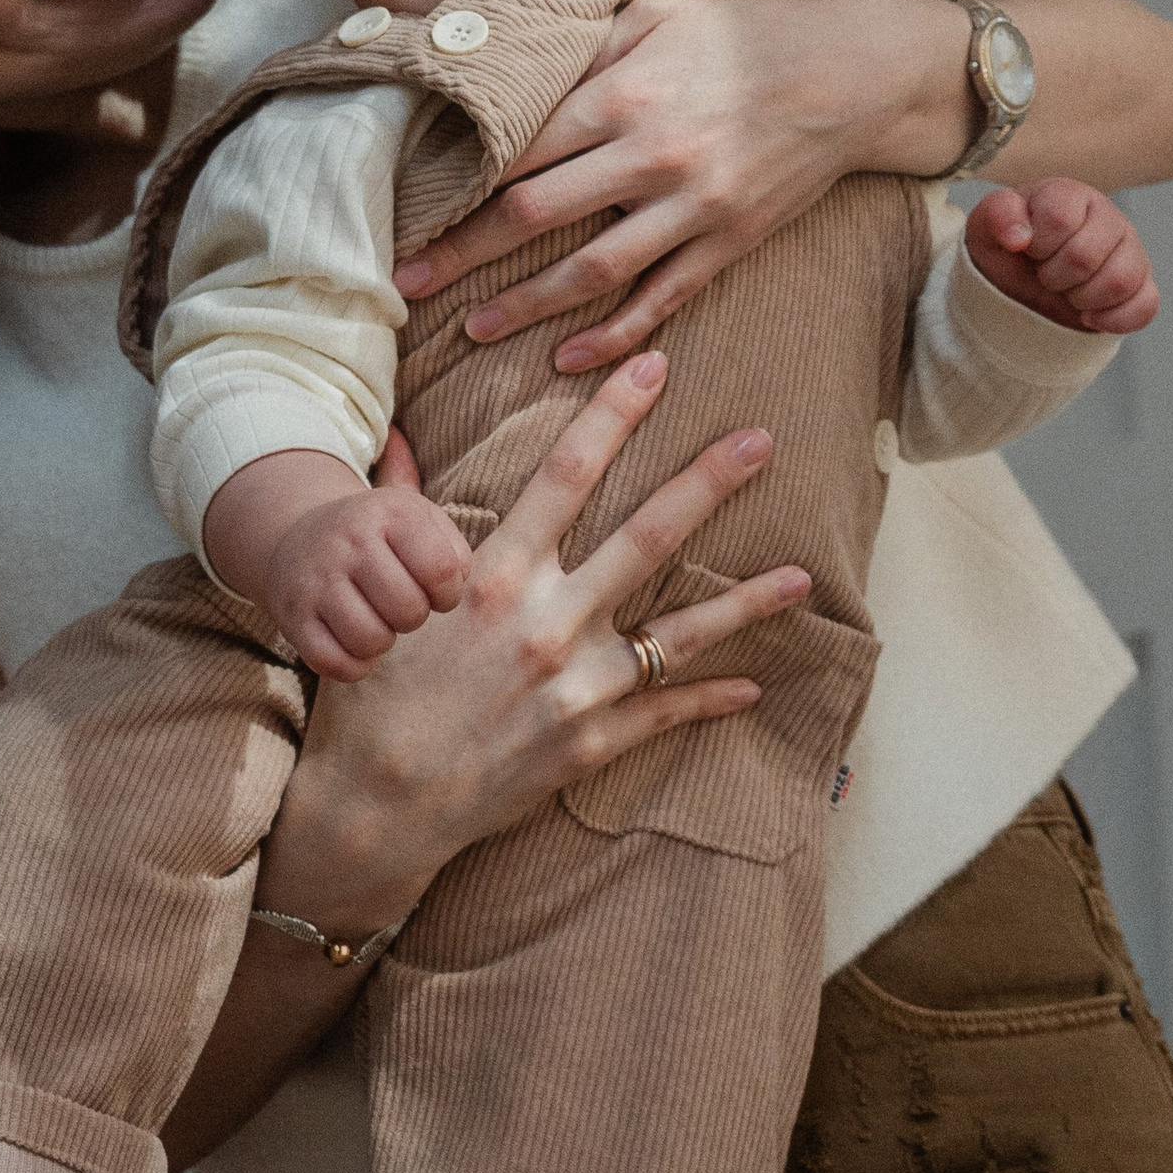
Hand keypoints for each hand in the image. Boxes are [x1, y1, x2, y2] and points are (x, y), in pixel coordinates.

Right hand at [256, 481, 473, 680]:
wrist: (299, 537)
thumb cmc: (377, 537)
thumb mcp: (416, 520)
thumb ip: (453, 549)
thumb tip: (455, 585)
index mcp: (390, 513)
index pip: (442, 571)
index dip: (447, 594)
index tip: (433, 592)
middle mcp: (350, 541)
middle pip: (408, 610)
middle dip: (413, 618)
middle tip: (399, 606)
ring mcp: (317, 579)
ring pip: (370, 640)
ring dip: (382, 642)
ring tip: (376, 621)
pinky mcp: (293, 615)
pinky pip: (332, 662)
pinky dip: (353, 665)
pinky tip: (355, 646)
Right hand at [266, 352, 809, 925]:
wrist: (376, 805)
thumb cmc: (371, 698)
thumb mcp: (381, 594)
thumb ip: (398, 512)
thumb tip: (393, 439)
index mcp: (493, 576)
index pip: (565, 475)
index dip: (614, 415)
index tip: (656, 366)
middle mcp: (545, 623)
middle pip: (646, 536)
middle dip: (708, 481)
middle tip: (763, 439)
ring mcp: (575, 686)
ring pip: (681, 631)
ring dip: (747, 601)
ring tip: (802, 577)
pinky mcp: (589, 744)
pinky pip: (665, 712)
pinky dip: (712, 699)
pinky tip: (754, 685)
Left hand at [390, 0, 964, 368]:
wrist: (848, 73)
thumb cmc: (744, 35)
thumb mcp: (656, 14)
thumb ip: (583, 46)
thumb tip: (511, 69)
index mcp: (622, 92)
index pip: (516, 151)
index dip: (456, 187)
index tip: (410, 213)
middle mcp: (650, 154)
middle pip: (532, 217)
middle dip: (461, 255)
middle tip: (404, 284)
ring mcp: (692, 206)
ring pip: (590, 272)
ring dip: (523, 308)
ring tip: (470, 330)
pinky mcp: (727, 242)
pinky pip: (659, 298)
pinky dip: (612, 335)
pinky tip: (566, 358)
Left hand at [964, 178, 1157, 334]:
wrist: (1024, 286)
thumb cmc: (1009, 251)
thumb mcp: (987, 228)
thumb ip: (997, 215)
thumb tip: (1018, 237)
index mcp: (1069, 196)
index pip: (1059, 218)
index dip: (1037, 245)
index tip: (1029, 249)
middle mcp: (1107, 217)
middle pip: (1085, 256)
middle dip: (1054, 277)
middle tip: (1045, 274)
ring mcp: (1130, 250)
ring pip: (1119, 281)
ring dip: (1081, 299)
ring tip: (1067, 291)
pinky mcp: (1142, 285)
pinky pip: (1145, 306)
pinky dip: (1110, 320)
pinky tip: (1088, 314)